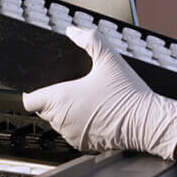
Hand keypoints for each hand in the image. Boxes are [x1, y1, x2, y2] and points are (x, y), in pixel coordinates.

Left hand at [23, 26, 176, 159]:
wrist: (147, 122)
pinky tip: (96, 111)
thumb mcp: (109, 57)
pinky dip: (78, 123)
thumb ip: (88, 39)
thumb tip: (73, 31)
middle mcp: (62, 121)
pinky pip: (72, 132)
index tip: (47, 84)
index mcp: (60, 100)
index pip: (30, 100)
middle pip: (44, 109)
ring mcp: (72, 135)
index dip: (35, 90)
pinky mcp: (83, 145)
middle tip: (74, 86)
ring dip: (66, 111)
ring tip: (88, 98)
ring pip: (58, 121)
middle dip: (54, 98)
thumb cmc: (128, 94)